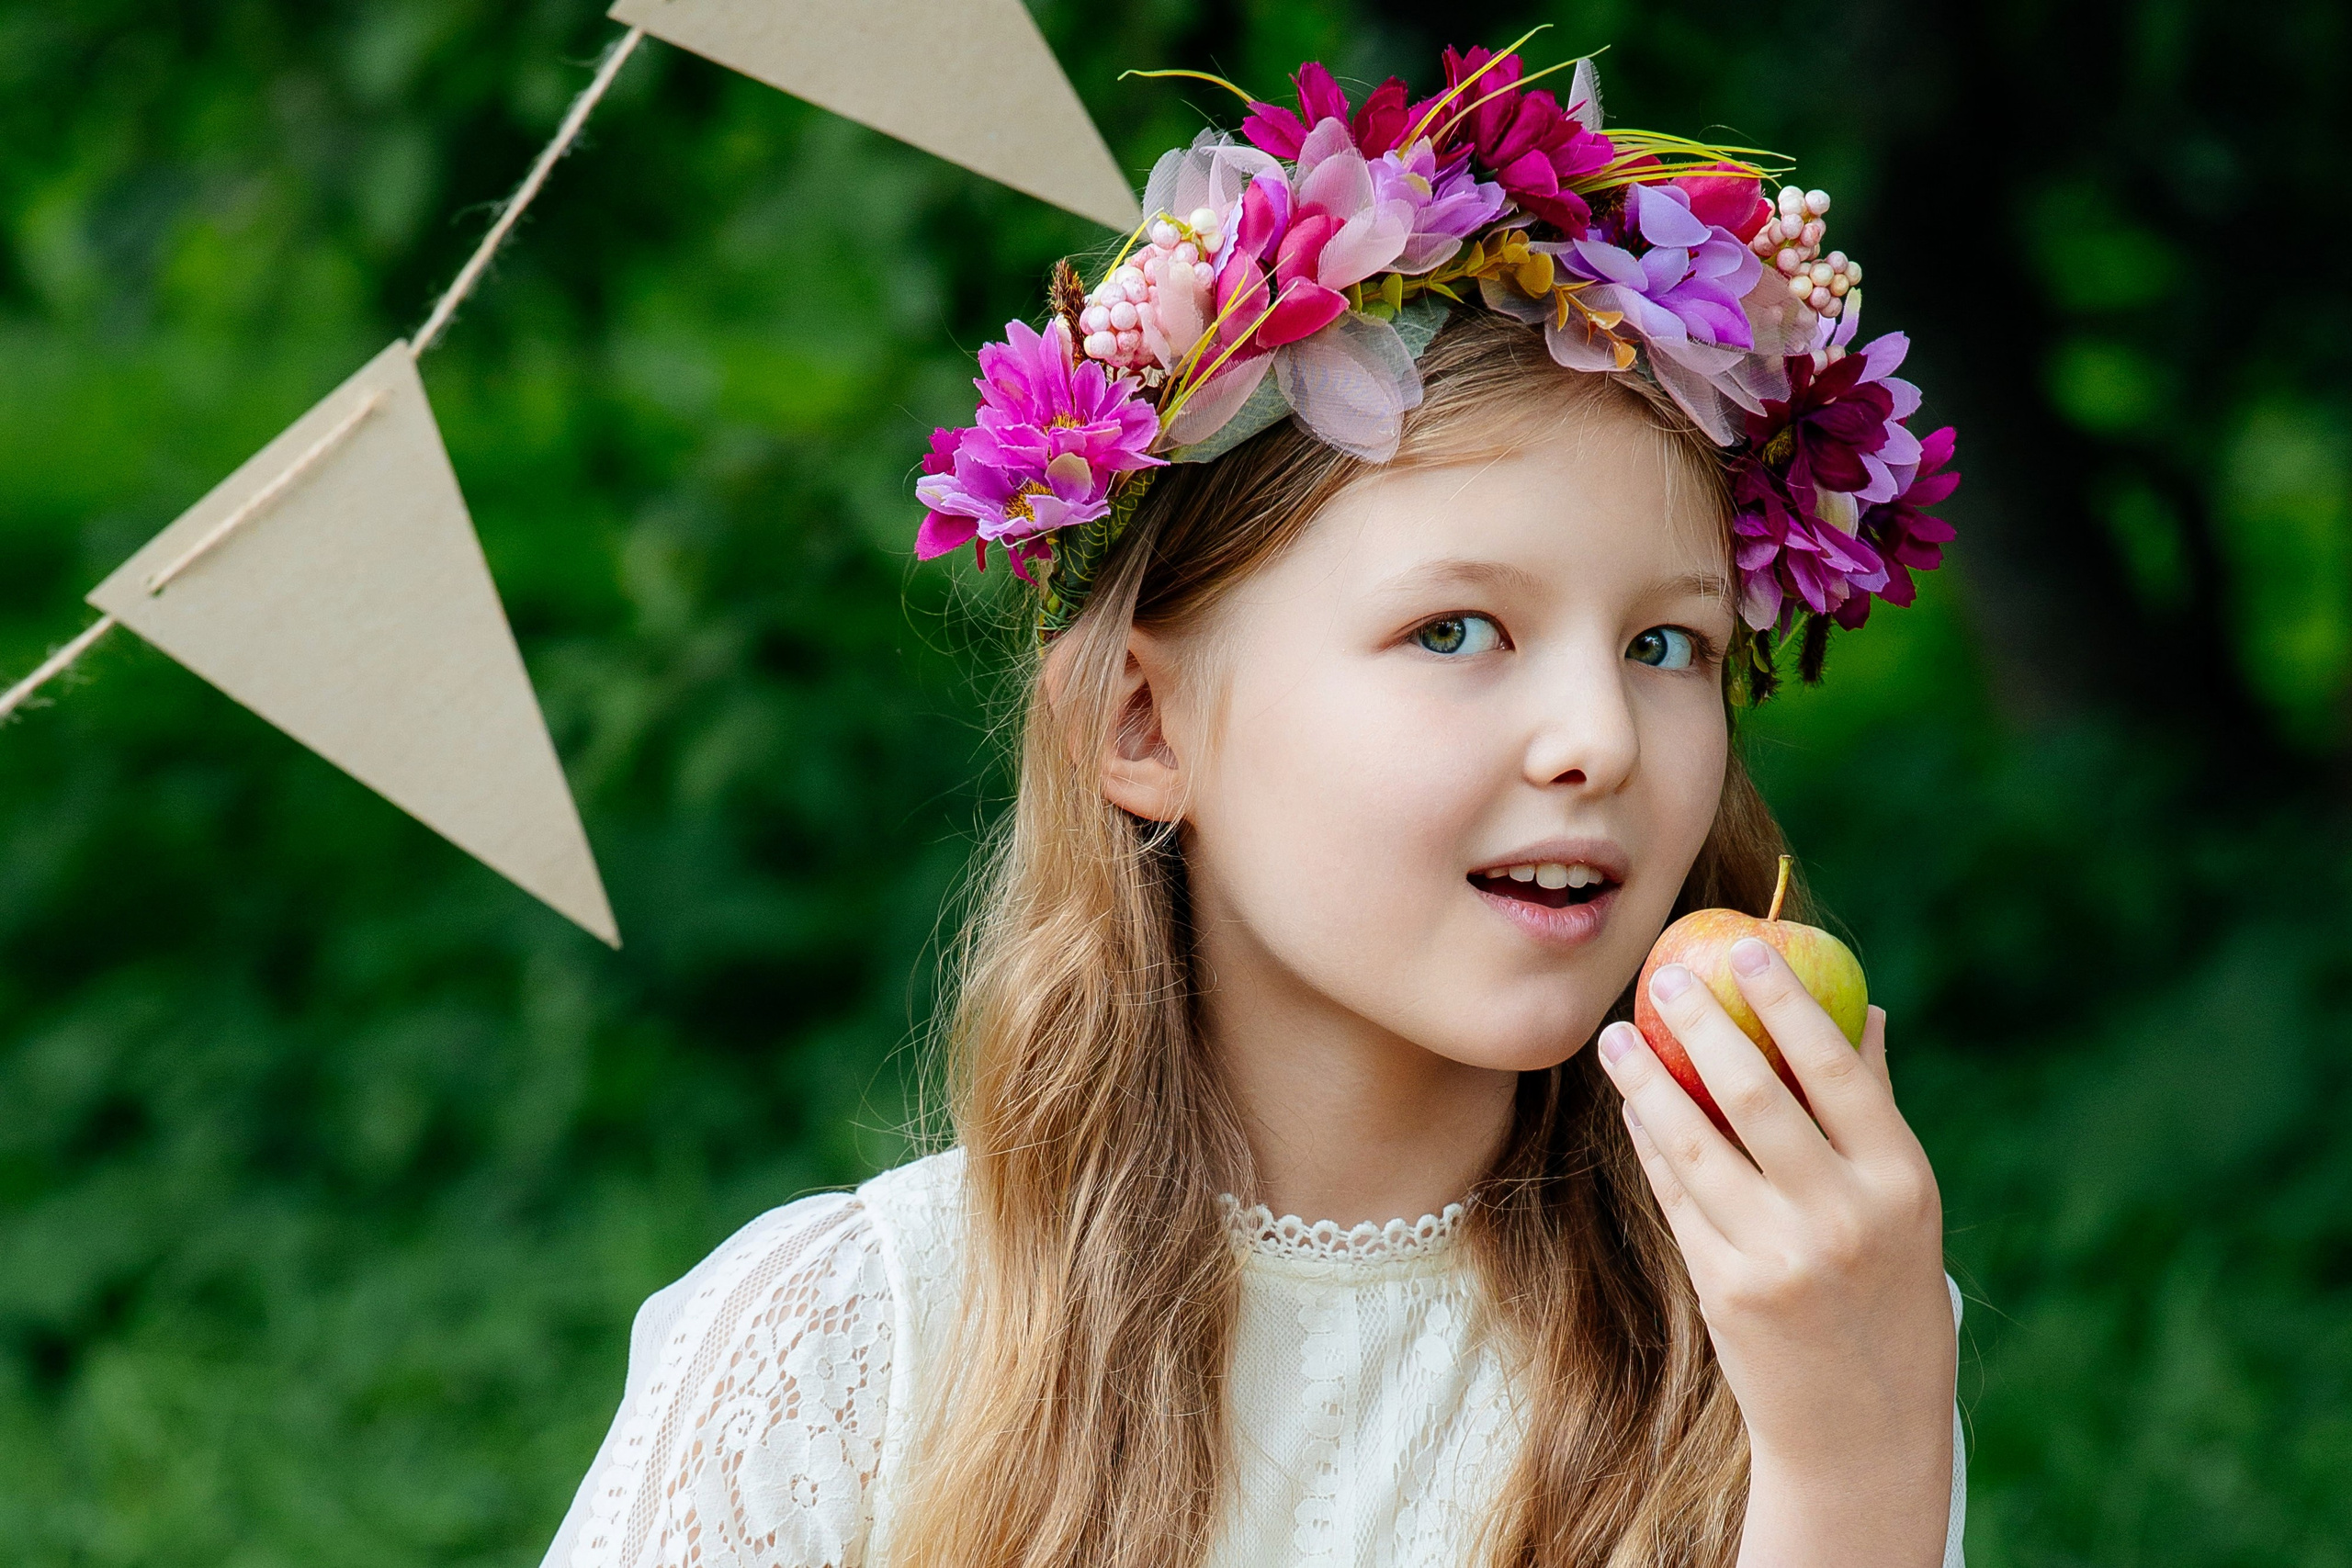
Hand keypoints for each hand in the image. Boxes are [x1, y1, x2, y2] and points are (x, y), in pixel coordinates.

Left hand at [1596, 936, 1955, 1567]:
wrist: (1864, 1429)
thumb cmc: (1888, 1292)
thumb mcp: (1905, 1204)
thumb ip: (1874, 1106)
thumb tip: (1865, 1009)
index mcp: (1900, 1180)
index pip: (1836, 1071)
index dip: (1787, 1004)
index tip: (1748, 948)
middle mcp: (1843, 1214)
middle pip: (1754, 1096)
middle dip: (1701, 1026)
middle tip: (1662, 976)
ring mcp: (1781, 1255)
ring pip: (1696, 1144)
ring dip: (1648, 1083)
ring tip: (1614, 1037)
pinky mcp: (1727, 1287)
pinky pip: (1677, 1195)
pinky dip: (1651, 1145)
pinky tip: (1631, 1107)